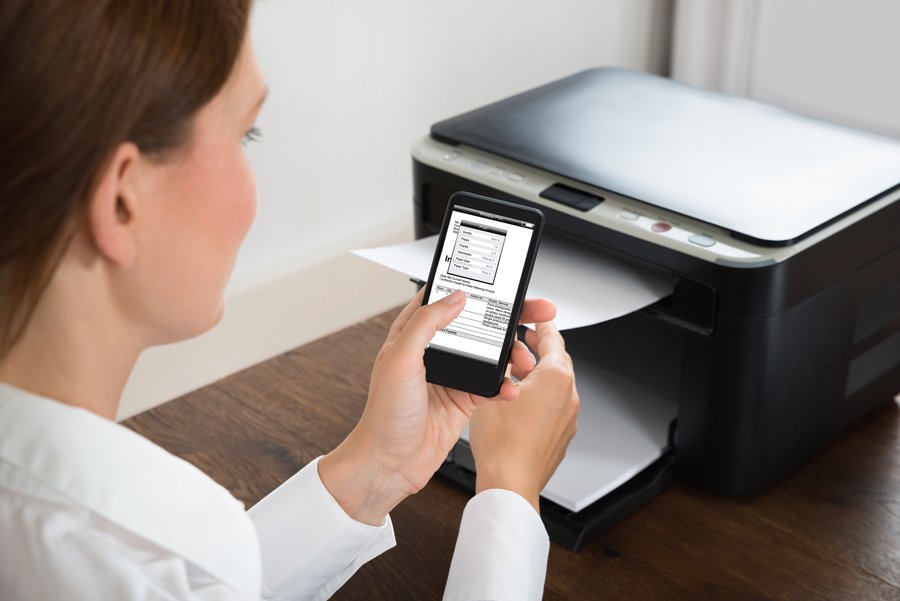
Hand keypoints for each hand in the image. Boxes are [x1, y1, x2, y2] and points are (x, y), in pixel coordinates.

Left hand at [318, 288, 554, 524]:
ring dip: (513, 354)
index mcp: (413, 332)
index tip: (504, 283)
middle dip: (512, 317)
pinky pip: (494, 384)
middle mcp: (435, 350)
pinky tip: (512, 389)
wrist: (390, 463)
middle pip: (479, 323)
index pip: (448, 298)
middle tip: (538, 311)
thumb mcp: (400, 359)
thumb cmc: (384, 414)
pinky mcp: (465, 398)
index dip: (476, 288)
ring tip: (525, 360)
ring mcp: (452, 374)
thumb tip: (455, 297)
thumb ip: (426, 323)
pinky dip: (507, 385)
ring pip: (492, 353)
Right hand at [468, 320, 578, 512]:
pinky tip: (520, 407)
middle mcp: (568, 397)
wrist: (509, 483)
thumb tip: (502, 363)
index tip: (539, 320)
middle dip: (542, 350)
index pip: (553, 340)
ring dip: (540, 377)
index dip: (543, 327)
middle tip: (527, 342)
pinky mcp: (562, 437)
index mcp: (556, 378)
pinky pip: (554, 410)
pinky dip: (542, 401)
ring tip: (517, 375)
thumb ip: (502, 370)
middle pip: (559, 362)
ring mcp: (568, 419)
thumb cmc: (502, 443)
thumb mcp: (491, 391)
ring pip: (557, 387)